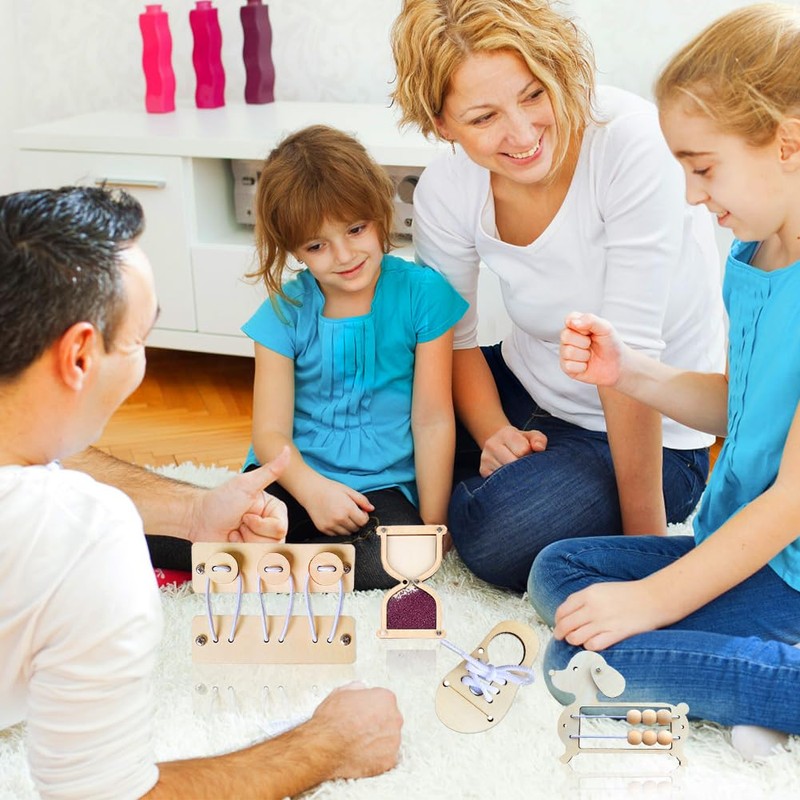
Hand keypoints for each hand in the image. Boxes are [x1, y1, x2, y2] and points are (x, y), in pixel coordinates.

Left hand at [189, 447, 289, 543]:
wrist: (196, 520)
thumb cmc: (219, 501)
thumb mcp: (246, 485)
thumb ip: (270, 470)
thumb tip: (286, 450)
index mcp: (273, 510)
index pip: (280, 527)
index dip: (261, 525)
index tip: (246, 514)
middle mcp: (269, 525)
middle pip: (273, 542)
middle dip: (252, 534)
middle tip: (240, 522)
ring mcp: (258, 540)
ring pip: (262, 552)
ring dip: (244, 543)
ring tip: (234, 531)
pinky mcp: (248, 552)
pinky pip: (251, 560)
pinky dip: (237, 551)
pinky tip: (231, 541)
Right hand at [305, 477, 373, 534]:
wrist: (311, 491)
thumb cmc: (330, 489)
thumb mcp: (348, 490)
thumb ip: (362, 500)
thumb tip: (371, 509)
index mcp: (347, 508)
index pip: (363, 521)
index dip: (364, 517)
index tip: (361, 512)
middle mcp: (339, 519)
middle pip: (356, 528)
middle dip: (357, 522)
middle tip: (352, 514)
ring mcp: (330, 525)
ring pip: (347, 534)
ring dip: (349, 527)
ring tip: (344, 517)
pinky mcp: (323, 529)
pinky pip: (336, 535)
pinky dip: (339, 530)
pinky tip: (336, 520)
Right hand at [312, 683, 402, 779]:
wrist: (325, 748)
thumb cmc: (331, 723)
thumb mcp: (339, 694)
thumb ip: (356, 688)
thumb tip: (359, 688)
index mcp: (385, 699)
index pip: (384, 701)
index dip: (371, 707)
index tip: (363, 713)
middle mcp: (394, 719)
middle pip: (389, 719)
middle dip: (377, 724)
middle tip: (360, 729)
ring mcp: (393, 741)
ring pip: (388, 739)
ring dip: (377, 741)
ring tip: (359, 744)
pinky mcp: (389, 761)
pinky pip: (386, 758)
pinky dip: (376, 758)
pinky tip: (362, 756)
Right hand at [479, 425, 546, 477]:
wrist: (500, 444)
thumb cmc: (520, 442)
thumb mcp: (531, 436)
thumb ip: (539, 439)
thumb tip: (539, 448)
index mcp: (505, 433)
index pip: (523, 450)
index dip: (530, 456)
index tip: (529, 455)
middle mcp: (492, 444)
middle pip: (513, 463)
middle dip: (523, 467)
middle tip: (525, 465)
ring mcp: (485, 458)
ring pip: (506, 475)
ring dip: (516, 476)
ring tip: (517, 470)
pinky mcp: (483, 471)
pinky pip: (499, 481)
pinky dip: (507, 482)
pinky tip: (510, 476)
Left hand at [553, 580, 674, 650]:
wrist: (653, 598)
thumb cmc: (627, 594)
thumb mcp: (601, 589)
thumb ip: (584, 599)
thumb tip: (568, 613)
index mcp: (588, 594)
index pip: (562, 610)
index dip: (557, 620)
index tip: (558, 624)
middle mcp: (593, 608)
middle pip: (566, 625)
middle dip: (560, 633)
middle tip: (560, 637)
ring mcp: (604, 622)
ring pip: (575, 637)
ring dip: (573, 640)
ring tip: (576, 640)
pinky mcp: (615, 634)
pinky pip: (592, 645)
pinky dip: (588, 646)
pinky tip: (591, 643)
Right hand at [560, 312, 626, 386]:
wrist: (617, 365)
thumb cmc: (610, 345)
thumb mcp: (606, 328)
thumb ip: (590, 320)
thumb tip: (573, 322)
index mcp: (576, 325)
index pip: (569, 319)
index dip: (581, 326)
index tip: (591, 331)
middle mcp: (568, 338)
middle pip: (565, 335)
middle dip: (584, 342)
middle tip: (591, 344)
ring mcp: (565, 352)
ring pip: (568, 352)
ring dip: (584, 355)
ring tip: (590, 355)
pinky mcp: (566, 367)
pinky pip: (569, 366)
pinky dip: (582, 367)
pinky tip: (586, 365)